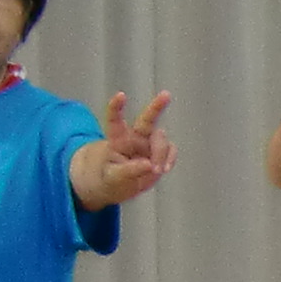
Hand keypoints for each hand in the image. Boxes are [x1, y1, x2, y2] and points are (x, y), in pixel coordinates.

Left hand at [89, 91, 176, 205]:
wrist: (118, 186)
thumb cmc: (109, 178)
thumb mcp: (113, 178)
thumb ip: (129, 171)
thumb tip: (149, 165)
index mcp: (117, 140)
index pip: (115, 120)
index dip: (116, 107)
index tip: (121, 95)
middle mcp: (134, 137)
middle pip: (147, 119)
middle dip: (157, 106)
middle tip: (166, 95)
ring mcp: (148, 144)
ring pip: (161, 140)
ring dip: (160, 155)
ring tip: (156, 171)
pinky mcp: (159, 152)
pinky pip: (170, 150)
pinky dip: (170, 159)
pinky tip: (165, 168)